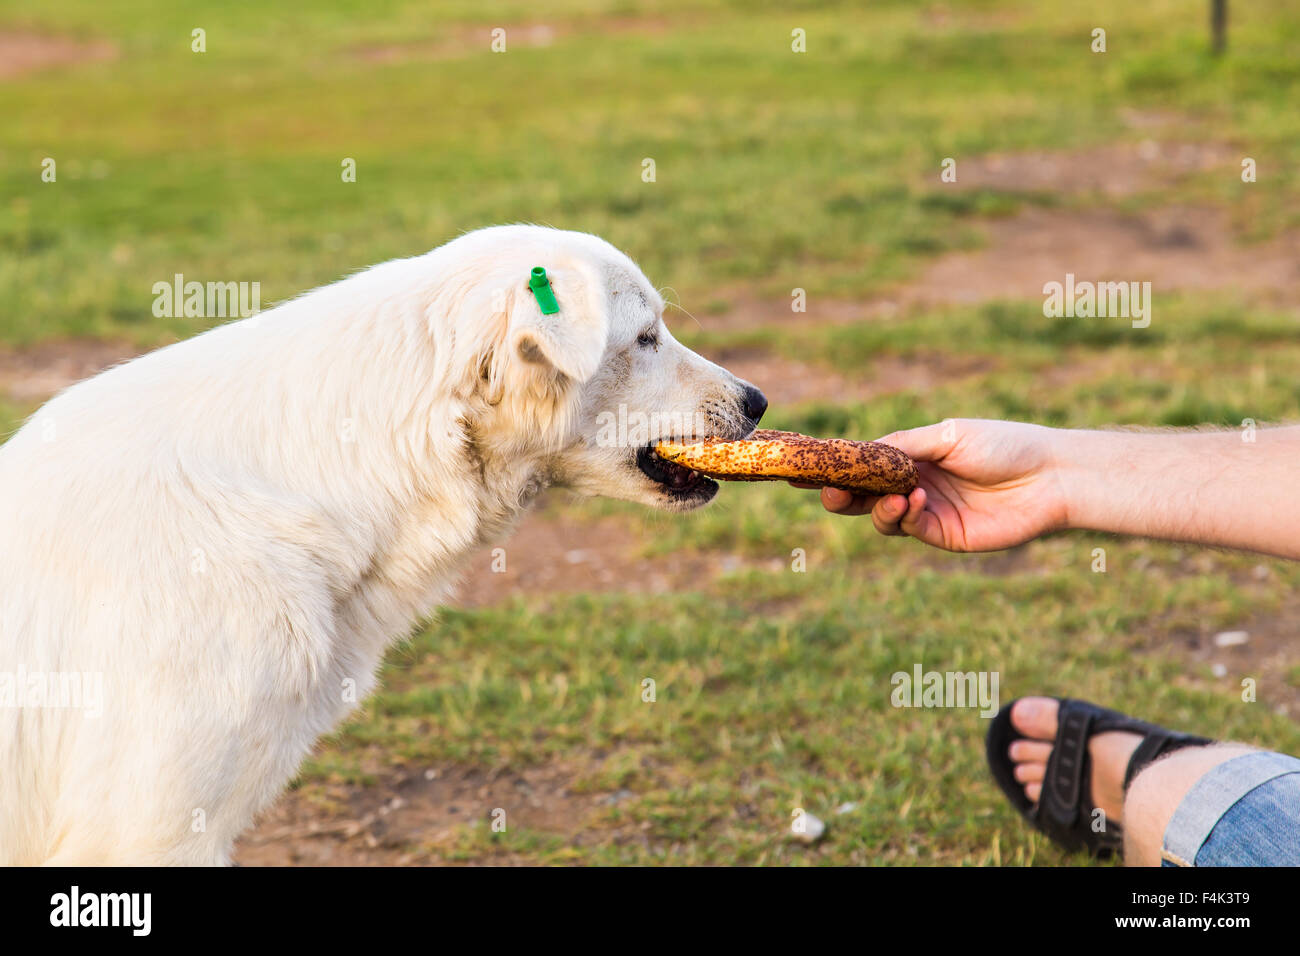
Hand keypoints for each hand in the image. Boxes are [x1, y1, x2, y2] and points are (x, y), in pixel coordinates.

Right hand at [795, 419, 1069, 551]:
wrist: (1050, 476)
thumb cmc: (1003, 445)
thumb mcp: (946, 435)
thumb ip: (901, 445)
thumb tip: (859, 451)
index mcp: (912, 456)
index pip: (862, 464)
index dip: (832, 467)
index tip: (802, 467)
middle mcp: (913, 485)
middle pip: (861, 496)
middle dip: (838, 495)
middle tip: (826, 492)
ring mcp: (926, 512)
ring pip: (879, 517)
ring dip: (875, 507)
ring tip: (893, 495)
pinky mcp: (943, 536)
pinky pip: (908, 528)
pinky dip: (903, 515)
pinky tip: (915, 499)